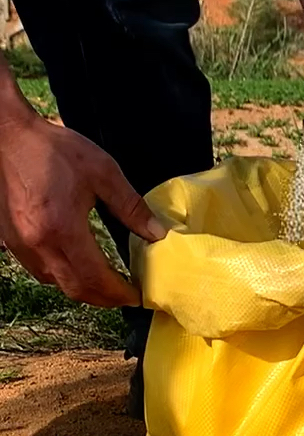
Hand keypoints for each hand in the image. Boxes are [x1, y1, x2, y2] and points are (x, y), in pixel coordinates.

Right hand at [0, 107, 165, 307]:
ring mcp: (21, 245)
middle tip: (125, 295)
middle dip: (104, 298)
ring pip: (55, 283)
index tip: (137, 294)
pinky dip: (61, 275)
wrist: (7, 137)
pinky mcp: (11, 240)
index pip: (95, 278)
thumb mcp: (102, 172)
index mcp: (63, 229)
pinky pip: (39, 270)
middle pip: (75, 289)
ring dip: (82, 288)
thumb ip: (131, 206)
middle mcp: (39, 244)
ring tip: (105, 283)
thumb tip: (157, 233)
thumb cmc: (52, 149)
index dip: (118, 292)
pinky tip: (75, 265)